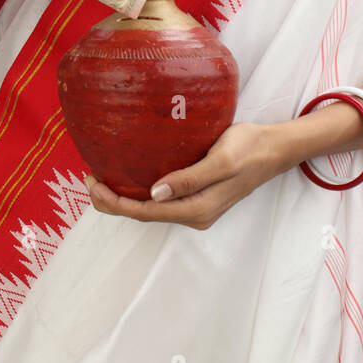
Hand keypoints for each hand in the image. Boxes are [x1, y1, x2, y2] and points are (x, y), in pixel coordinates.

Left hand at [85, 119, 288, 229]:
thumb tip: (154, 193)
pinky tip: (129, 178)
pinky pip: (162, 201)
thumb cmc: (250, 148)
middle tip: (88, 180)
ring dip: (124, 198)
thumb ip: (189, 178)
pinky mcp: (197, 197)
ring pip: (151, 209)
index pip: (145, 212)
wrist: (275, 148)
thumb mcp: (221, 159)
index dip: (115, 202)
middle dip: (113, 202)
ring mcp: (196, 208)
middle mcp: (194, 214)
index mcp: (197, 209)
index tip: (93, 183)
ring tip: (100, 179)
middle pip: (144, 215)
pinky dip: (140, 192)